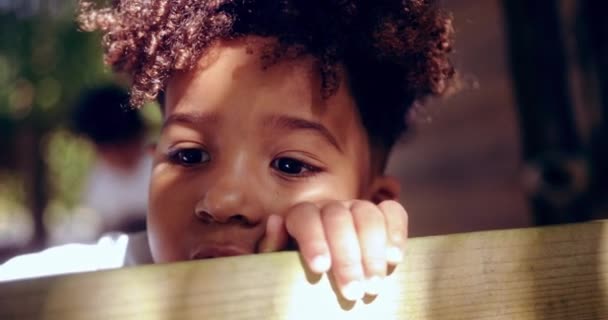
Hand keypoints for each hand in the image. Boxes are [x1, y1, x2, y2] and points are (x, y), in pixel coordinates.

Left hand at [258, 200, 407, 300]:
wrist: (325, 286)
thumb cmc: (298, 276)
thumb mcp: (278, 266)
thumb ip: (273, 247)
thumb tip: (275, 221)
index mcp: (301, 217)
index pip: (305, 216)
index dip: (312, 239)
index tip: (320, 268)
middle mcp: (331, 207)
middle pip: (339, 218)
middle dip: (347, 256)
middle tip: (352, 292)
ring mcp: (358, 209)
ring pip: (367, 215)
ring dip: (372, 251)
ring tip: (373, 286)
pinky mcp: (383, 216)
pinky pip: (393, 212)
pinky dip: (396, 231)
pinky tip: (394, 258)